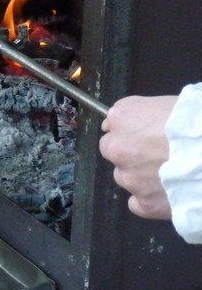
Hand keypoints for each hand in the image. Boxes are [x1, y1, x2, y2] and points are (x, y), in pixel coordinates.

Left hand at [100, 95, 177, 219]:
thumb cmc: (198, 121)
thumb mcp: (170, 103)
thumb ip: (144, 114)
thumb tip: (127, 123)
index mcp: (123, 117)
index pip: (113, 124)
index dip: (132, 131)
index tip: (147, 135)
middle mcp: (117, 146)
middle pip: (115, 151)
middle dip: (132, 153)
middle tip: (159, 156)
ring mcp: (130, 177)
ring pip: (126, 178)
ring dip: (141, 177)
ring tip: (171, 175)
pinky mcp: (146, 203)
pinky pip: (137, 204)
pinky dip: (149, 200)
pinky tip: (168, 195)